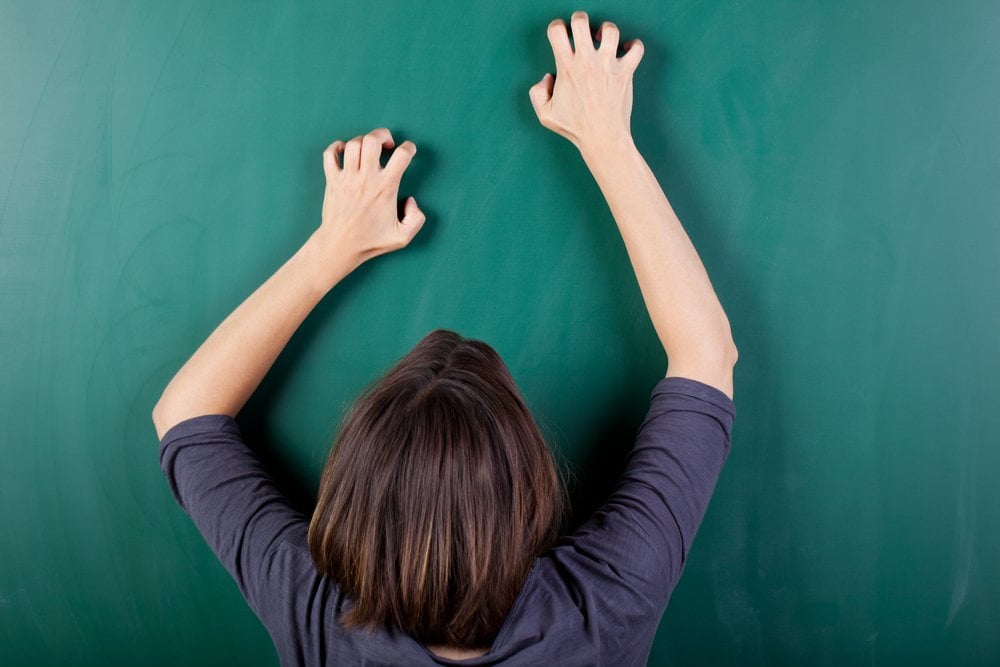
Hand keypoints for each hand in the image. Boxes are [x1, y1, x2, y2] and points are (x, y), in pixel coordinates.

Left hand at [317, 127, 424, 269]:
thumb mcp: (403, 237)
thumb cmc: (371, 241)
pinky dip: (336, 147)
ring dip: (363, 141)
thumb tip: (411, 200)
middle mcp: (365, 179)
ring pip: (352, 144)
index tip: (408, 152)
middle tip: (386, 144)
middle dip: (382, 135)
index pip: (401, 155)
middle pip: (372, 140)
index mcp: (385, 188)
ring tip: (368, 151)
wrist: (340, 246)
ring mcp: (346, 178)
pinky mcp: (332, 180)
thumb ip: (416, 218)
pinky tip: (344, 153)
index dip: (409, 148)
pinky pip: (329, 153)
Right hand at [529, 11, 643, 153]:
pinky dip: (634, 45)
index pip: (557, 30)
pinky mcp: (626, 72)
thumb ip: (537, 93)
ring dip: (606, 30)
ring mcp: (608, 65)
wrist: (603, 138)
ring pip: (610, 30)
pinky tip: (627, 50)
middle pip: (581, 21)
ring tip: (603, 40)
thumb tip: (547, 78)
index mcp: (566, 67)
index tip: (561, 36)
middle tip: (582, 31)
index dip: (557, 28)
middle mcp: (587, 61)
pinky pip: (637, 48)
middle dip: (579, 20)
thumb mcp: (545, 114)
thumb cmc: (575, 128)